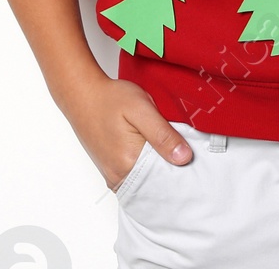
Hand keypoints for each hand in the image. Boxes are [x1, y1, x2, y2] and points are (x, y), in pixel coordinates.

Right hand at [64, 72, 193, 191]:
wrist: (83, 94)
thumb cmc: (110, 98)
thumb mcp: (142, 108)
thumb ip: (162, 134)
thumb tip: (184, 157)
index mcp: (130, 162)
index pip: (166, 179)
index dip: (183, 169)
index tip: (195, 158)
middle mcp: (120, 175)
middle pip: (156, 184)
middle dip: (172, 170)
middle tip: (184, 151)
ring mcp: (114, 176)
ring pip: (147, 182)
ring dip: (160, 170)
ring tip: (170, 150)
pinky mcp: (111, 171)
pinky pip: (136, 179)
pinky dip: (148, 170)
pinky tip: (155, 154)